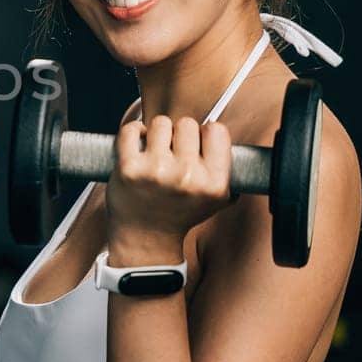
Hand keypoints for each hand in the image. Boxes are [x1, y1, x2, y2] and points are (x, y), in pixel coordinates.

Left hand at [105, 116, 234, 262]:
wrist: (146, 237)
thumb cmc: (180, 212)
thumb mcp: (217, 199)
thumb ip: (228, 171)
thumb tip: (233, 143)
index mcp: (213, 183)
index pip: (216, 130)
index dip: (205, 134)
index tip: (197, 144)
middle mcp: (187, 176)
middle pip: (187, 124)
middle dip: (180, 135)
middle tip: (174, 152)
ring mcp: (156, 171)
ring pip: (160, 124)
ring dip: (157, 134)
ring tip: (156, 152)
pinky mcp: (128, 169)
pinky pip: (131, 130)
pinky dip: (133, 133)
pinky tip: (138, 147)